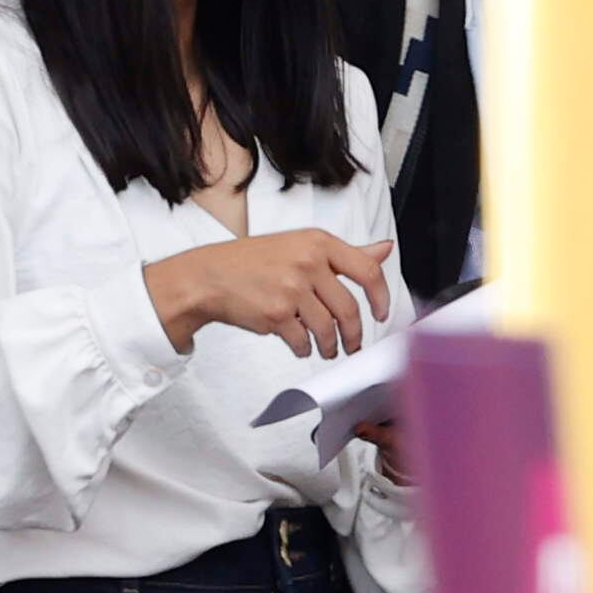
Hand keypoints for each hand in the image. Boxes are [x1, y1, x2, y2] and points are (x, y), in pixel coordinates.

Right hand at [147, 226, 392, 357]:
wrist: (208, 276)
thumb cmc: (255, 261)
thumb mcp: (302, 245)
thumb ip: (347, 253)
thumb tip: (384, 249)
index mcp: (318, 243)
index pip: (367, 271)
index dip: (381, 297)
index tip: (381, 314)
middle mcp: (307, 263)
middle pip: (349, 309)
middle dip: (354, 335)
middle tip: (353, 345)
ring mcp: (291, 289)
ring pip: (328, 329)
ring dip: (330, 346)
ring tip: (327, 349)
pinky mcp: (276, 314)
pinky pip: (303, 340)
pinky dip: (305, 349)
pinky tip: (302, 346)